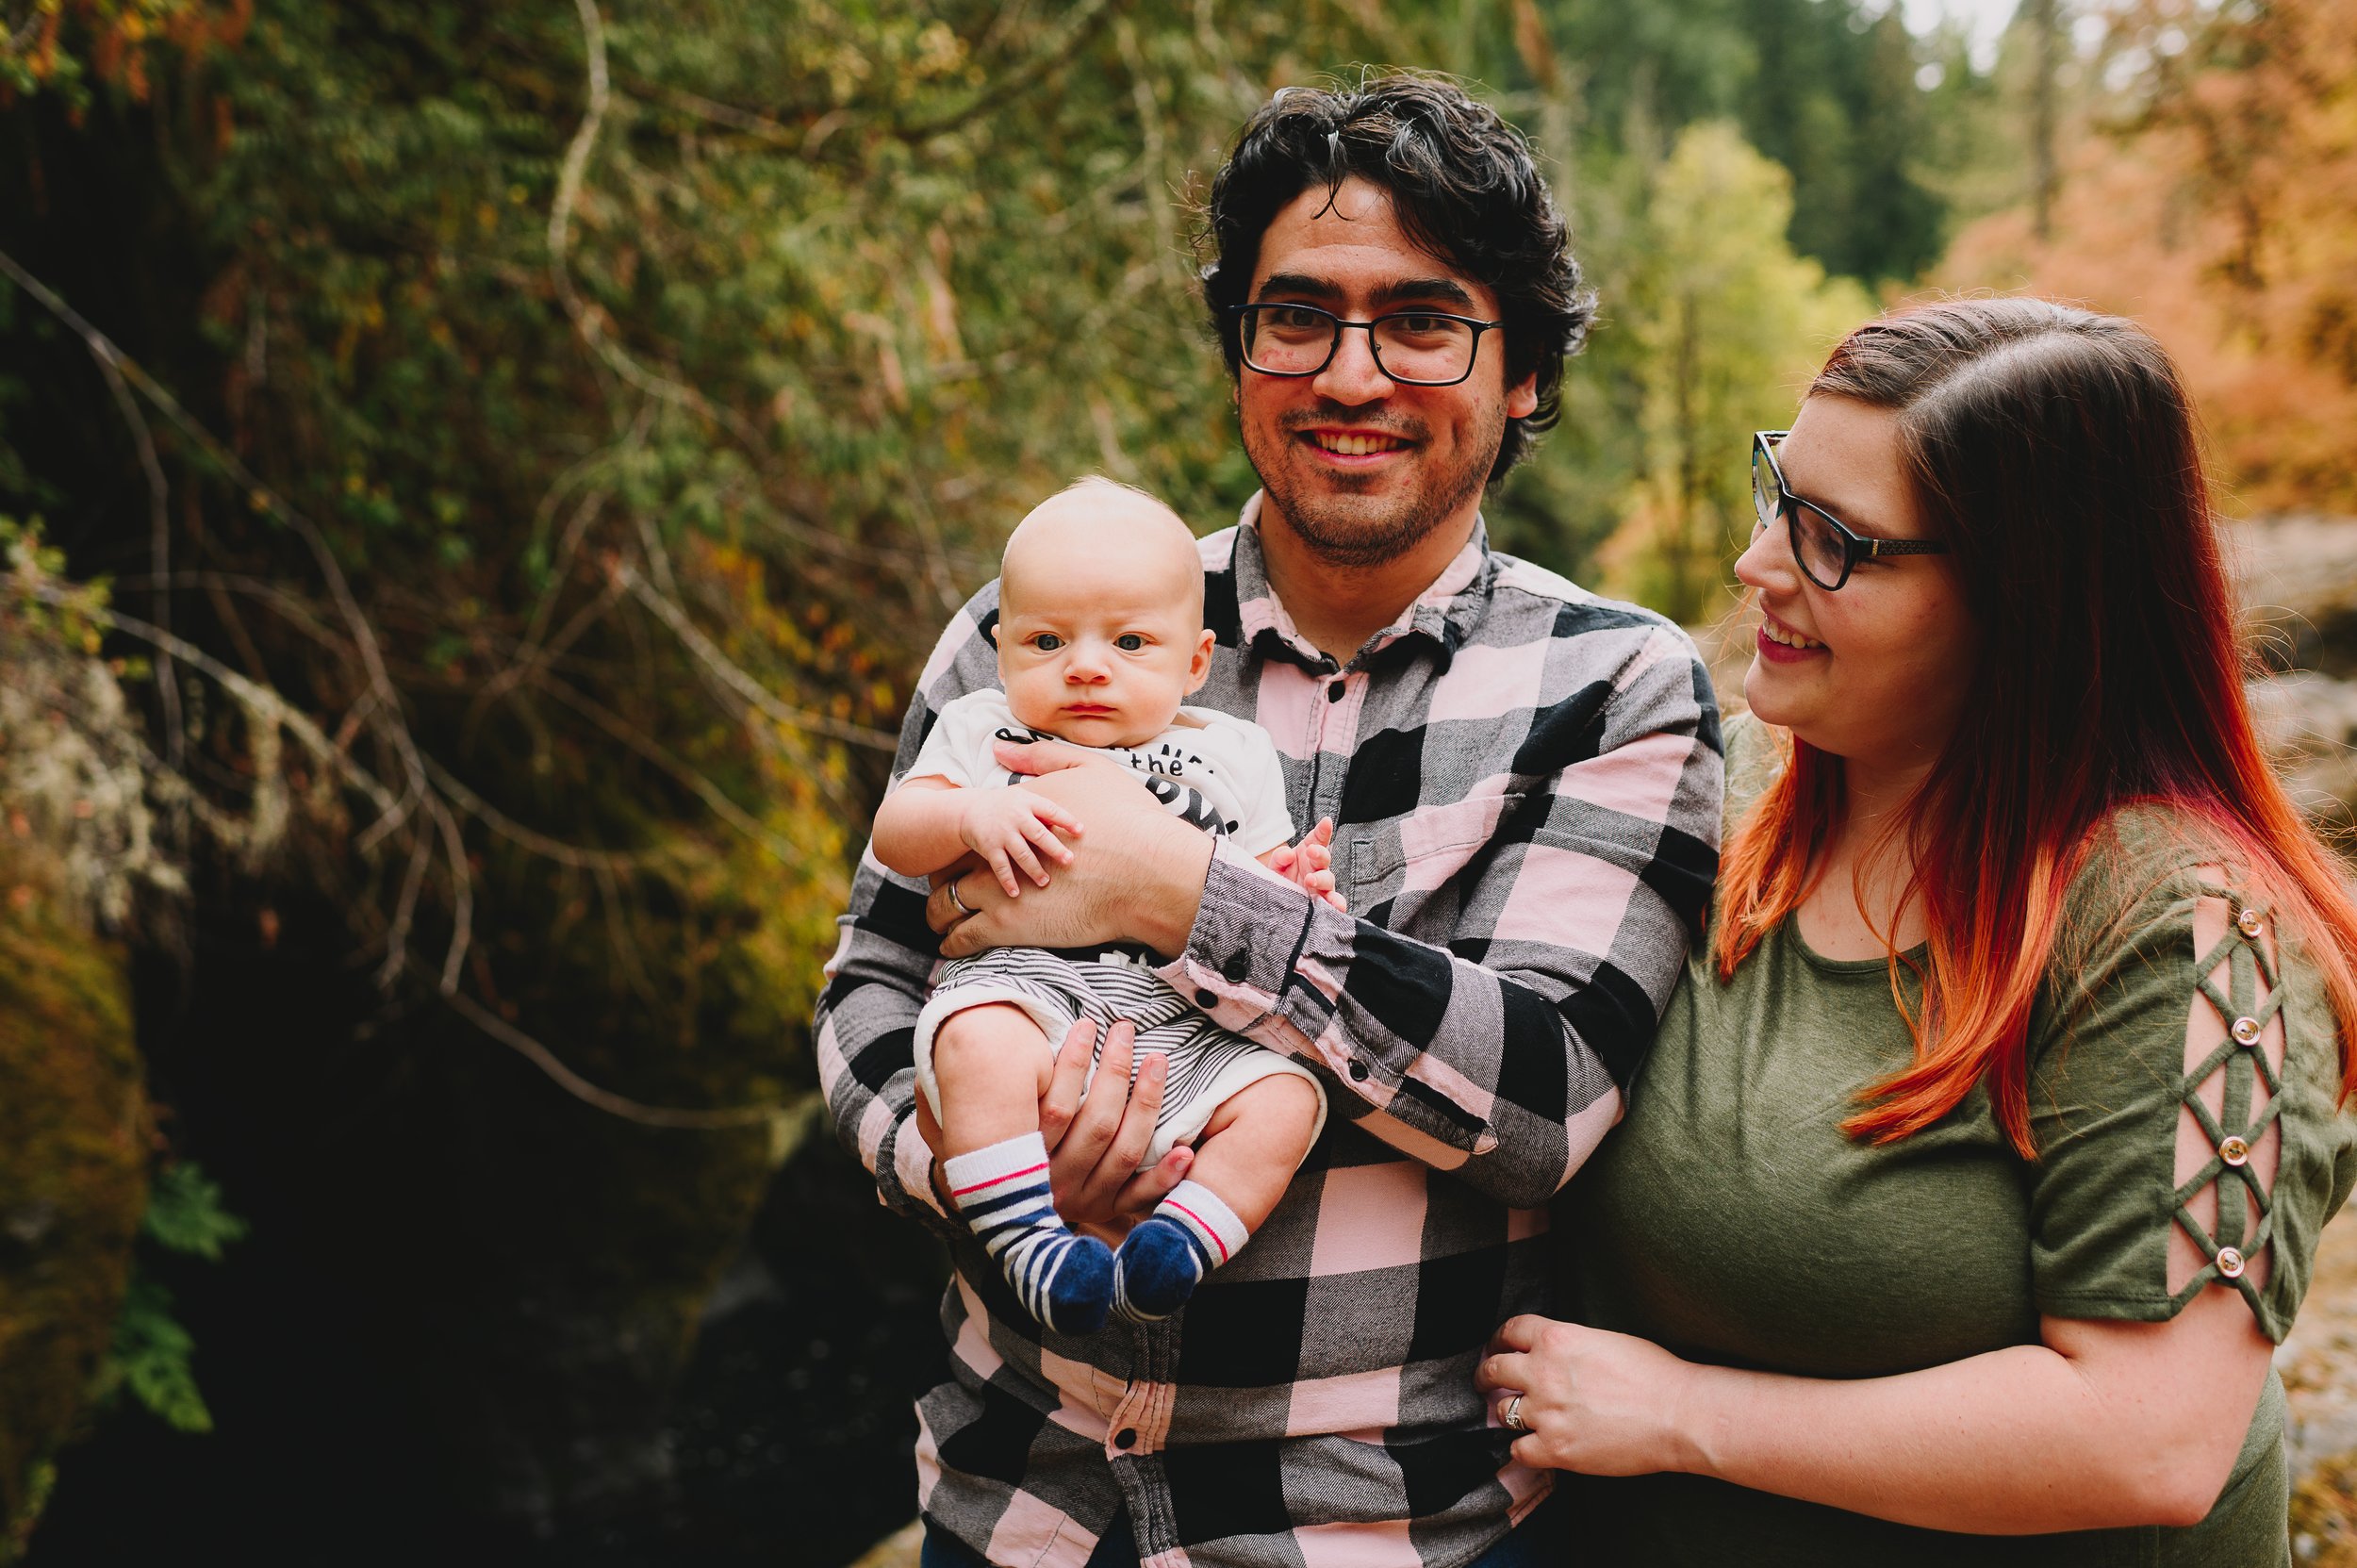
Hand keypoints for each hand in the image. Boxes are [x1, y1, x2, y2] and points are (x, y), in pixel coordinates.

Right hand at [914, 1017, 1191, 1240]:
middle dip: (1116, 1069)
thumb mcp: (948, 1134)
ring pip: (1124, 1149)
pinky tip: (1186, 1147)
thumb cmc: (977, 1161)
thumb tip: (927, 1070)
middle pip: (1096, 1123)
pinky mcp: (1107, 1214)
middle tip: (1127, 1029)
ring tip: (1157, 1059)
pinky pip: (1141, 1198)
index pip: (1056, 1108)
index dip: (1074, 1064)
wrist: (1005, 1230)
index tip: (1086, 1025)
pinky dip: (1165, 1174)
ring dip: (1146, 1102)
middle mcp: (1053, 1183)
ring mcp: (1083, 1201)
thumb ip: (941, 1108)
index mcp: (1019, 1160)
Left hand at [926, 747, 1213, 958]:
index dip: (967, 846)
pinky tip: (949, 947)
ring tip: (937, 923)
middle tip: (937, 890)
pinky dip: (953, 942)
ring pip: (948, 905)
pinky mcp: (1009, 925)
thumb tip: (1000, 748)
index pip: (976, 833)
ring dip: (939, 914)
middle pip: (950, 868)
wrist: (1149, 871)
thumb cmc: (1130, 820)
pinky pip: (965, 937)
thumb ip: (1042, 757)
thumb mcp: (1091, 769)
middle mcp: (997, 853)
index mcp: (1013, 820)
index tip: (964, 856)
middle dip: (940, 880)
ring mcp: (999, 890)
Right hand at [957, 786, 1082, 896]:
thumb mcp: (1024, 800)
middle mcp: (1015, 818)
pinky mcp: (989, 848)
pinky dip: (1007, 880)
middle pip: (1038, 834)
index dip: (1066, 820)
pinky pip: (1000, 866)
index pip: (1050, 810)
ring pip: (1021, 854)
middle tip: (1069, 861)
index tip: (1081, 831)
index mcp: (1027, 803)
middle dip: (1054, 848)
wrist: (970, 810)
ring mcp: (1002, 833)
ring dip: (1034, 869)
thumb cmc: (1006, 806)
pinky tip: (1016, 893)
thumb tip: (1069, 826)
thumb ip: (1043, 812)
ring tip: (1045, 881)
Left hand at [1264, 818, 1345, 912]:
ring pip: (1328, 880)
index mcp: (1308, 854)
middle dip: (1320, 853)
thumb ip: (1279, 857)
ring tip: (1310, 880)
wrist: (1275, 901)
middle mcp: (1317, 868)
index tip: (1326, 821)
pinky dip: (1337, 903)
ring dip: (1321, 879)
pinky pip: (1332, 902)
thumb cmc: (1279, 880)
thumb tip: (1288, 854)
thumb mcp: (1275, 866)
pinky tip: (1338, 905)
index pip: (1318, 839)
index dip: (1323, 830)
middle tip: (1311, 851)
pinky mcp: (1321, 902)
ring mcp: (1321, 886)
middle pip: (1325, 858)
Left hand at [1477, 1315, 1700, 1476]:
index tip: (1497, 1348)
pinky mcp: (1556, 1448)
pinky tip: (1533, 1446)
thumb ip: (1568, 1345)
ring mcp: (1547, 1412)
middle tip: (1487, 1383)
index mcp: (1557, 1339)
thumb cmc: (1653, 1374)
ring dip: (1508, 1413)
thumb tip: (1552, 1354)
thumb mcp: (1603, 1339)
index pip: (1509, 1331)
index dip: (1498, 1340)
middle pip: (1494, 1370)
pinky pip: (1517, 1450)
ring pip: (1502, 1412)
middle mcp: (1544, 1372)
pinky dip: (1523, 1448)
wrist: (1677, 1414)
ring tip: (1518, 1417)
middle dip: (1487, 1376)